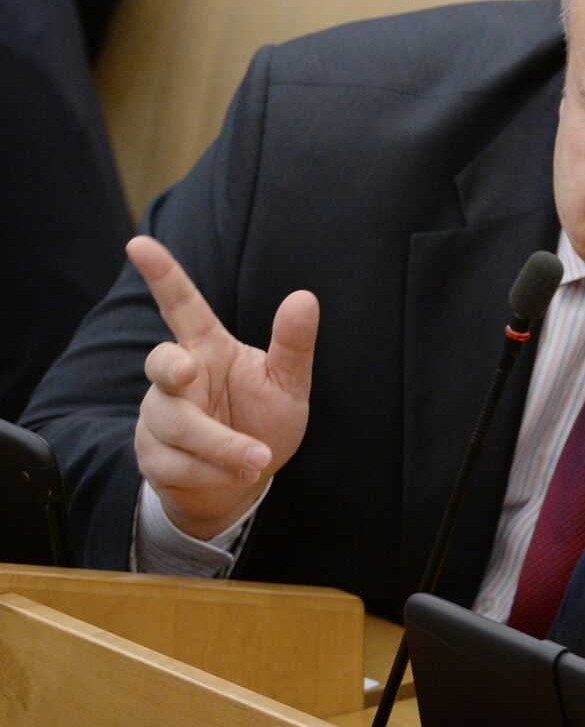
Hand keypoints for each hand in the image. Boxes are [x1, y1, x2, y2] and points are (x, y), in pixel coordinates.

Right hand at [128, 236, 318, 539]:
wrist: (242, 484)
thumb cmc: (264, 421)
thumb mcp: (288, 385)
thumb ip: (294, 345)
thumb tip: (305, 297)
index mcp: (209, 349)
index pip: (182, 306)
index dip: (162, 275)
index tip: (138, 242)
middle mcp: (178, 377)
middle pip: (159, 364)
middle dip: (169, 368)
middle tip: (188, 370)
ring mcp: (158, 416)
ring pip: (174, 425)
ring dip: (220, 447)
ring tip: (257, 458)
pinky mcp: (152, 455)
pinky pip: (175, 464)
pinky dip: (213, 473)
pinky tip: (234, 475)